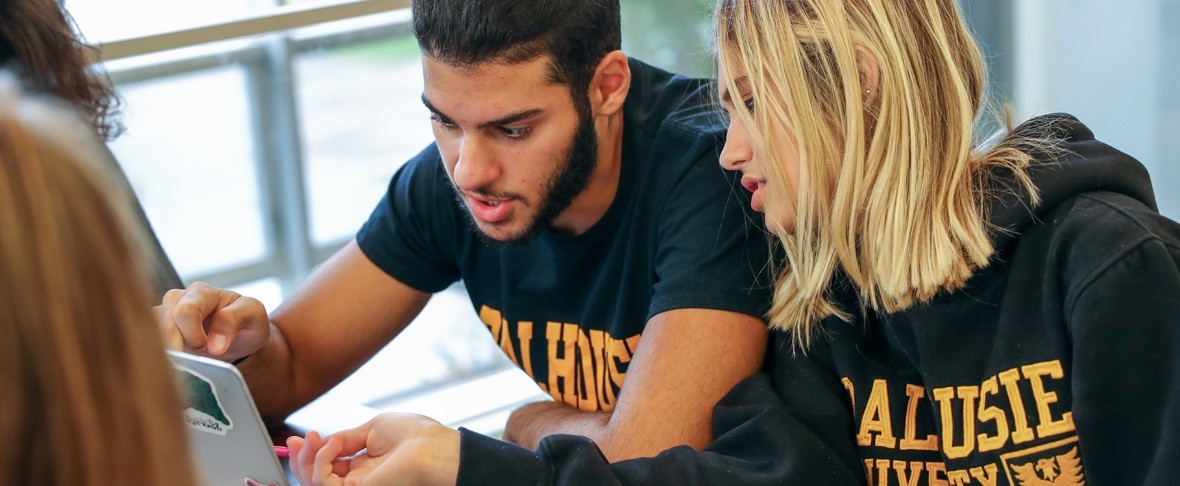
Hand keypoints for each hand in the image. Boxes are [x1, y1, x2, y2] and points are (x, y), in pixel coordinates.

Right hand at [156, 282, 268, 360]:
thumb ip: (234, 321)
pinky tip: (170, 369)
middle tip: (194, 362)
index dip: (194, 335)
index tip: (207, 349)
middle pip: (162, 324)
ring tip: (183, 365)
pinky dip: (156, 358)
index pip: (185, 312)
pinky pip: (144, 344)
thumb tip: (213, 346)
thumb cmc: (246, 322)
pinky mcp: (155, 333)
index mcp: (201, 293)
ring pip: (149, 335)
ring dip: (165, 354)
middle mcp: (176, 300)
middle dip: (178, 348)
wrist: (239, 336)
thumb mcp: (253, 316)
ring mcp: (163, 316)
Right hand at [287, 413, 459, 485]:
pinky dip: (321, 462)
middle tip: (298, 440)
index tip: (300, 438)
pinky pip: (324, 485)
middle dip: (302, 459)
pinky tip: (331, 445)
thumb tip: (324, 439)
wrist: (438, 450)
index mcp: (364, 468)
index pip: (328, 468)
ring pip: (315, 484)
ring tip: (315, 439)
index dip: (311, 454)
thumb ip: (346, 438)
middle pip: (316, 479)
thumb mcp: (374, 429)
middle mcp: (358, 482)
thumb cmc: (418, 437)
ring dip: (308, 460)